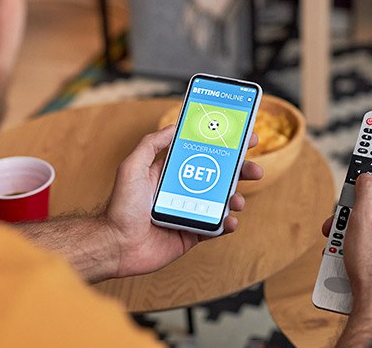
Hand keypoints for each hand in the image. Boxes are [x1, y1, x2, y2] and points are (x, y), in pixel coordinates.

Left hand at [102, 125, 261, 278]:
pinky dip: (228, 224)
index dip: (224, 146)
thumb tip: (174, 126)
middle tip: (255, 170)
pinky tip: (231, 221)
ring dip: (237, 198)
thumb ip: (151, 144)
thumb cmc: (120, 207)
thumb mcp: (131, 167)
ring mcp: (190, 212)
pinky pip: (216, 227)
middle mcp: (184, 190)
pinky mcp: (192, 234)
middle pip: (220, 176)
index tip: (244, 139)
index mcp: (172, 172)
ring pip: (222, 202)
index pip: (204, 154)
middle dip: (241, 171)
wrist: (116, 245)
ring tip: (239, 201)